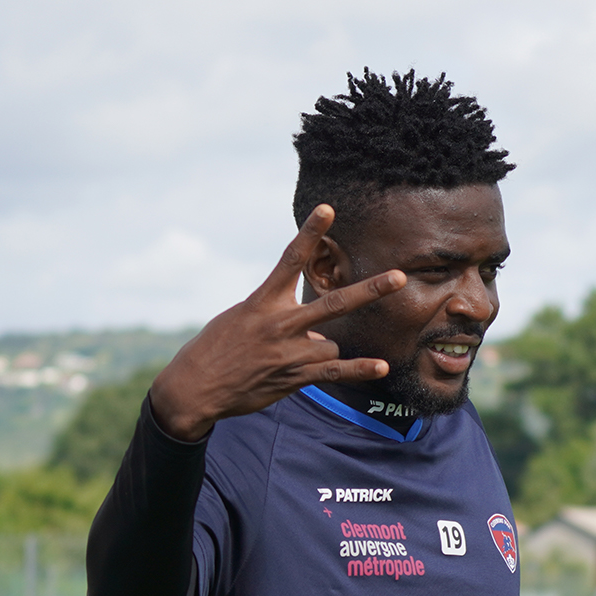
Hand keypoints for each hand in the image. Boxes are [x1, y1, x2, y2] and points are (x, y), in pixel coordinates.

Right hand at [148, 204, 403, 440]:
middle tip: (399, 277)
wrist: (195, 387)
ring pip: (330, 343)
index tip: (327, 208)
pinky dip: (359, 369)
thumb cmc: (216, 348)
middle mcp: (279, 324)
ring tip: (290, 356)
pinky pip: (334, 371)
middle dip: (369, 290)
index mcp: (262, 302)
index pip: (290, 259)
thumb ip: (274, 310)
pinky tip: (381, 366)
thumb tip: (310, 321)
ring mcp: (289, 352)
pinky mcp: (293, 377)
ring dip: (319, 349)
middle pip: (333, 303)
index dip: (310, 233)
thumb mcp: (240, 316)